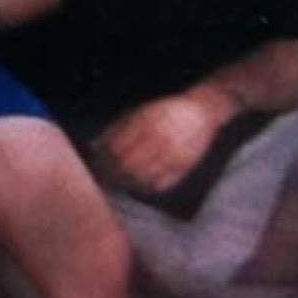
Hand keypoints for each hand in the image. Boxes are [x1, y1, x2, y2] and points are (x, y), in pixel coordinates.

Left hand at [92, 87, 233, 194]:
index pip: (115, 149)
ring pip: (141, 179)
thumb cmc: (166, 110)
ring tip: (121, 179)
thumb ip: (116, 127)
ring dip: (126, 183)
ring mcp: (173, 154)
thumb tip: (94, 146)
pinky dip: (145, 187)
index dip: (102, 160)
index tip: (97, 163)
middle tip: (105, 176)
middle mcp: (160, 139)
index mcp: (146, 122)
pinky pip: (158, 185)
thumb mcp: (140, 111)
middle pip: (126, 166)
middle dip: (112, 174)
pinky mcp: (183, 168)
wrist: (203, 110)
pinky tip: (140, 182)